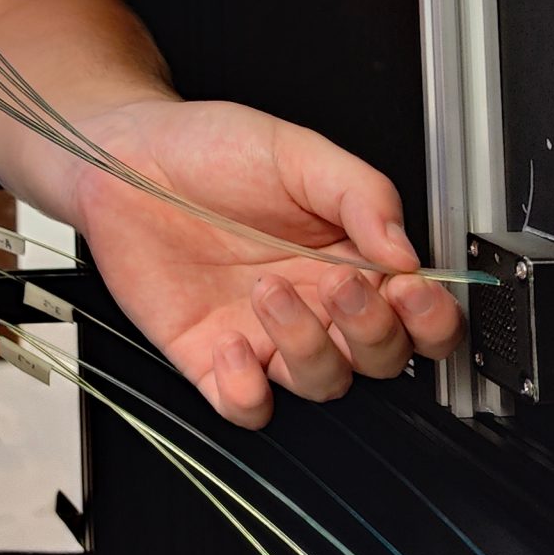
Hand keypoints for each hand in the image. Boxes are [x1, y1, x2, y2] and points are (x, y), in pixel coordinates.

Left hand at [70, 97, 464, 426]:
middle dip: (373, 331)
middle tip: (342, 284)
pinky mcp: (211, 357)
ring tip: (271, 289)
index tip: (411, 288)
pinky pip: (247, 406)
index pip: (416, 314)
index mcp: (350, 257)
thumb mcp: (295, 151)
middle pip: (380, 358)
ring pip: (322, 382)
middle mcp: (315, 304)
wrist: (123, 158)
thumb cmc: (208, 148)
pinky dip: (248, 392)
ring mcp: (266, 335)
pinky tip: (234, 345)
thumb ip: (361, 193)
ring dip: (308, 346)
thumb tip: (407, 248)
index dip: (430, 316)